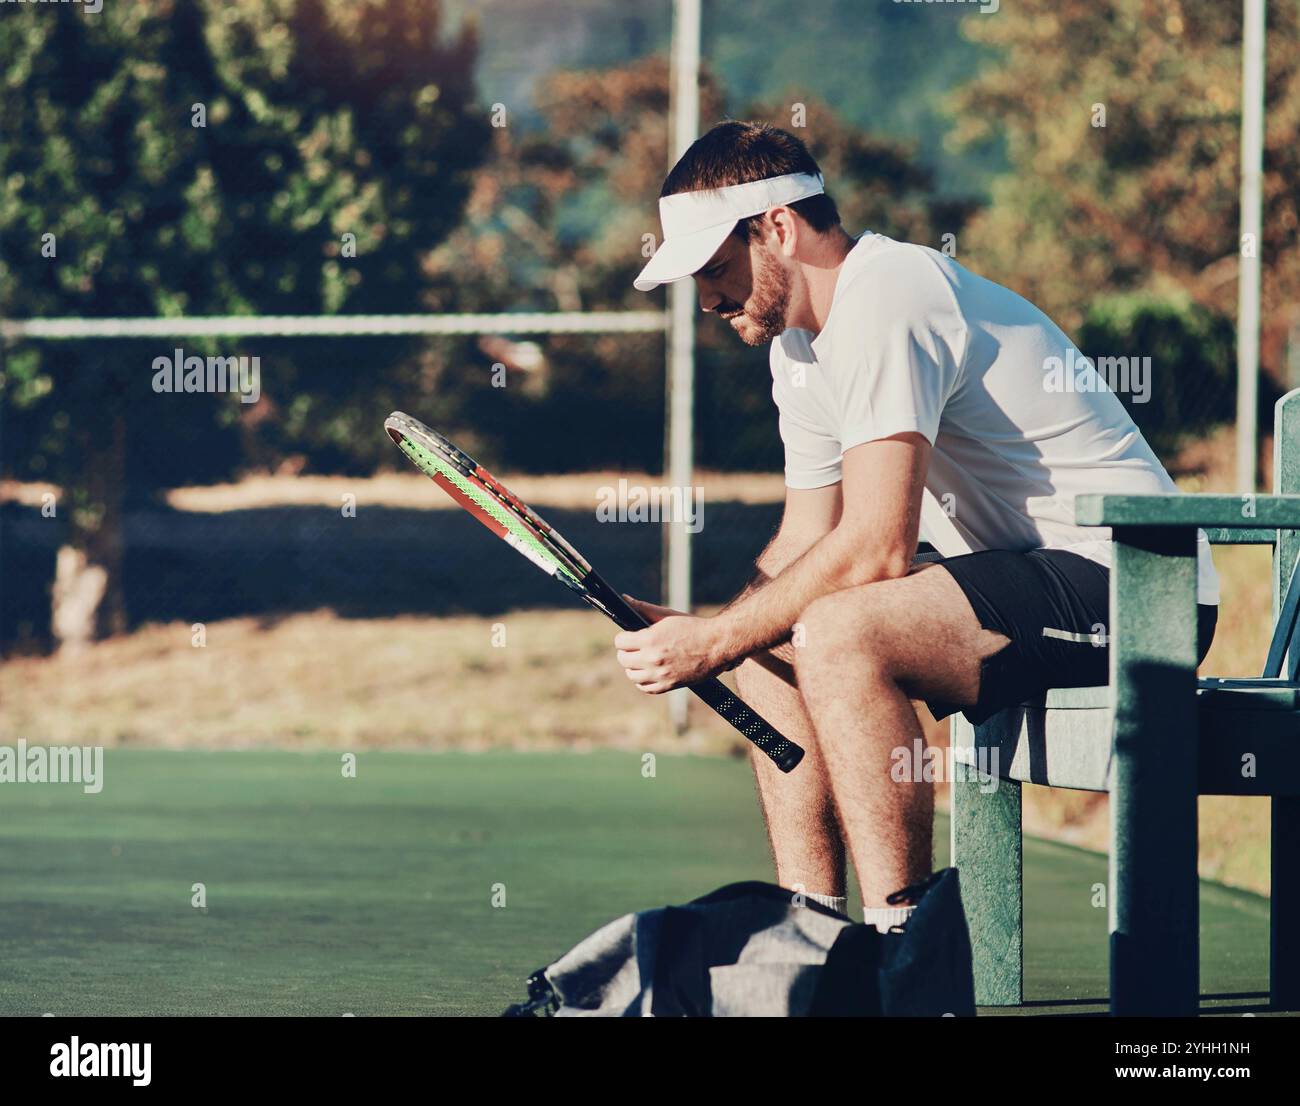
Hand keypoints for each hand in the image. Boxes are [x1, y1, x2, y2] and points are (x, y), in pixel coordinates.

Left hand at [614, 595, 733, 693]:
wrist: (717, 645)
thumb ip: (644, 608)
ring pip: (632, 675)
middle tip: (634, 648)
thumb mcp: (668, 615)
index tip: (628, 637)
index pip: (620, 642)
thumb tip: (625, 599)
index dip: (623, 638)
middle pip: (623, 659)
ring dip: (633, 667)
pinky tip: (648, 673)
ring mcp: (660, 674)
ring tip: (640, 660)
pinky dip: (643, 681)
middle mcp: (653, 659)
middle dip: (626, 652)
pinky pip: (645, 688)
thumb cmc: (693, 627)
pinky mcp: (669, 685)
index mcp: (650, 639)